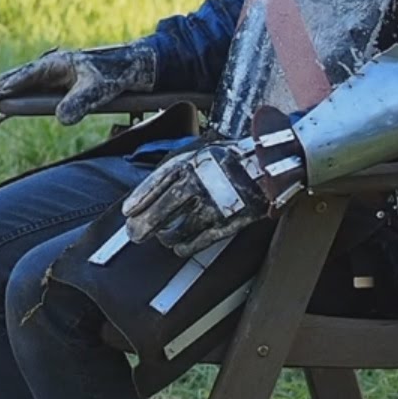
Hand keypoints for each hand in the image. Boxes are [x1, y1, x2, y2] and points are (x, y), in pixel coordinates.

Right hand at [0, 43, 157, 124]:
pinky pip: (26, 96)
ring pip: (16, 86)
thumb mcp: (98, 89)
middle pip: (14, 78)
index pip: (29, 75)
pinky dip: (12, 105)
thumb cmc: (113, 75)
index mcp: (56, 64)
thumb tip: (61, 119)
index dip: (13, 85)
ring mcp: (48, 79)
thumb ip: (80, 103)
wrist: (127, 70)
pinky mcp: (52, 89)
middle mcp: (48, 70)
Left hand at [122, 129, 304, 257]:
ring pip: (181, 227)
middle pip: (164, 209)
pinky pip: (202, 239)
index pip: (156, 184)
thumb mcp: (199, 151)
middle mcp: (200, 183)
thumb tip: (148, 189)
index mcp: (190, 162)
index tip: (127, 211)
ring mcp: (215, 203)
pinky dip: (186, 245)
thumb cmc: (230, 157)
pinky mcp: (230, 221)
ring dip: (164, 235)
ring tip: (157, 238)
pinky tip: (177, 247)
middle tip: (133, 233)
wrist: (270, 165)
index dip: (140, 199)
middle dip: (144, 223)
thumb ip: (175, 167)